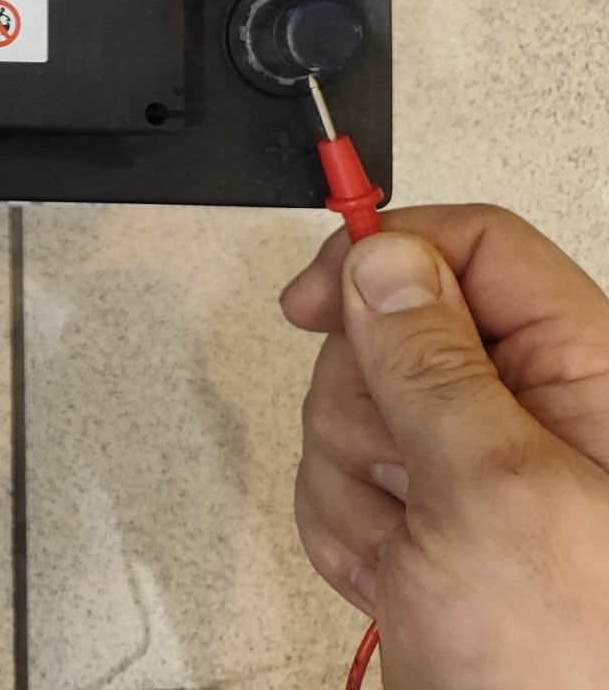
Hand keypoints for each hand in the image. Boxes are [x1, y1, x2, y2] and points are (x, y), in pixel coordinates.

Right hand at [281, 204, 608, 687]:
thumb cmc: (574, 674)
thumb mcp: (495, 495)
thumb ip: (432, 365)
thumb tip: (384, 262)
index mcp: (591, 380)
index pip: (478, 249)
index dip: (387, 254)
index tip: (315, 296)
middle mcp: (539, 417)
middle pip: (393, 332)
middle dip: (364, 406)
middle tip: (407, 476)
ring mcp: (480, 476)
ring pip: (355, 411)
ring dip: (353, 484)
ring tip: (412, 552)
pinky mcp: (432, 526)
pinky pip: (342, 481)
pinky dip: (348, 530)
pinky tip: (397, 577)